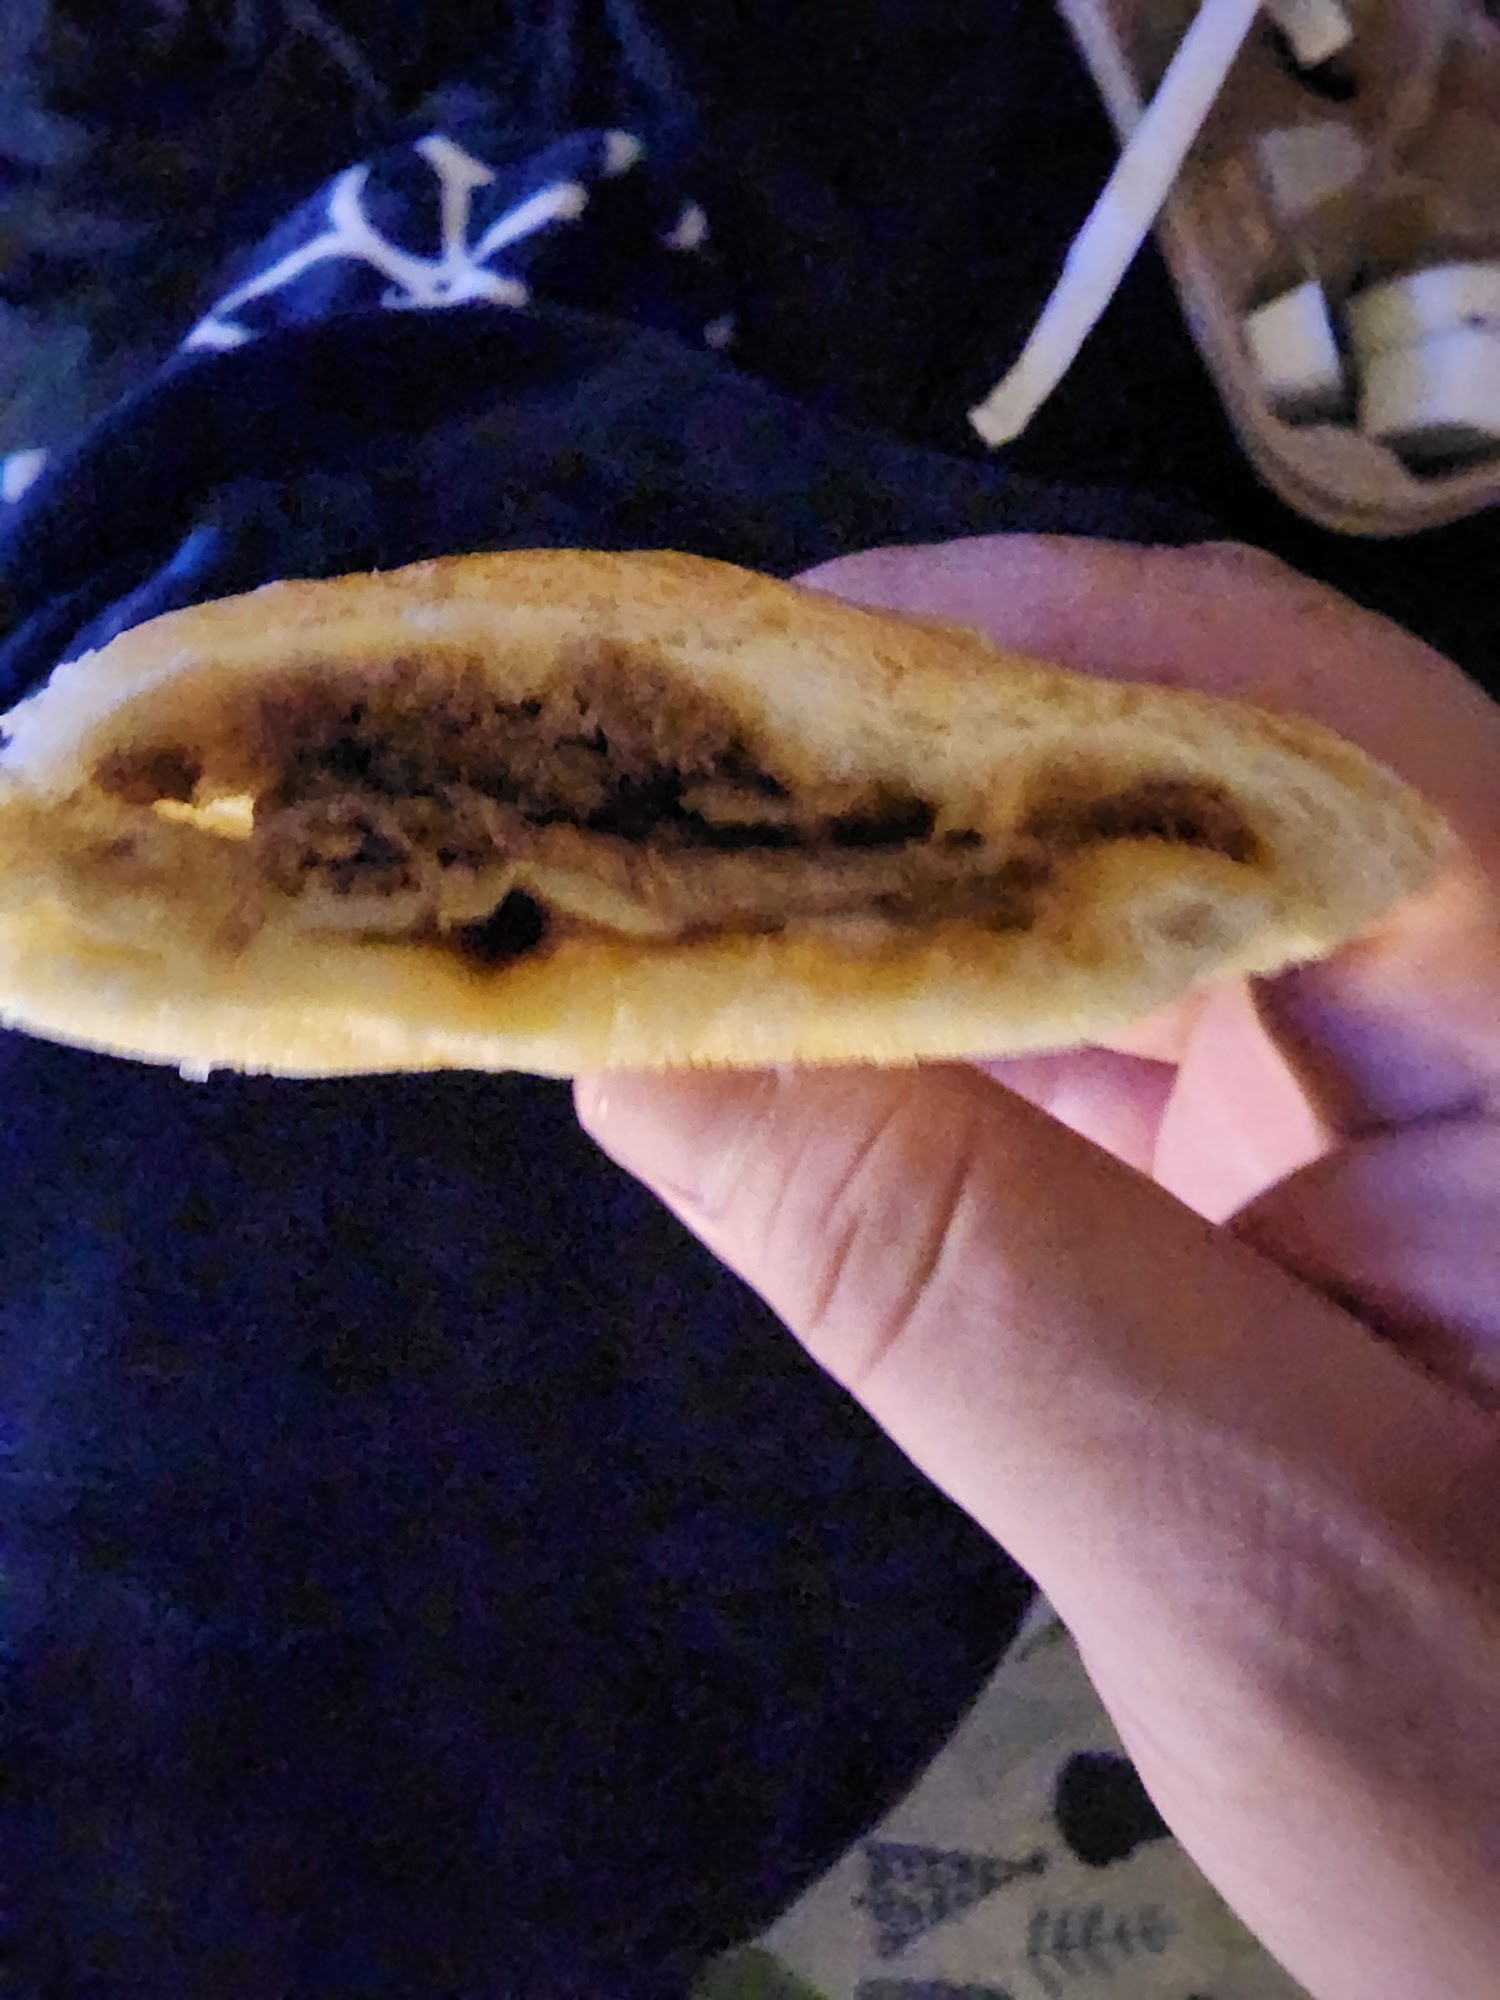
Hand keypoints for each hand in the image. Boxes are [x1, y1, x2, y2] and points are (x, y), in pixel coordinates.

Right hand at [575, 537, 1499, 1999]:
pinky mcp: (1339, 1153)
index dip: (1027, 646)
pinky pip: (1139, 1023)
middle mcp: (1498, 992)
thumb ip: (946, 1270)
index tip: (760, 663)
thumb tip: (629, 1032)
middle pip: (1218, 769)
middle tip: (681, 766)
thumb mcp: (1228, 1536)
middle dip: (942, 758)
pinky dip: (968, 1018)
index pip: (1306, 728)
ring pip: (1158, 889)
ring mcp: (1422, 1072)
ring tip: (706, 887)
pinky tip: (816, 1038)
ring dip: (933, 890)